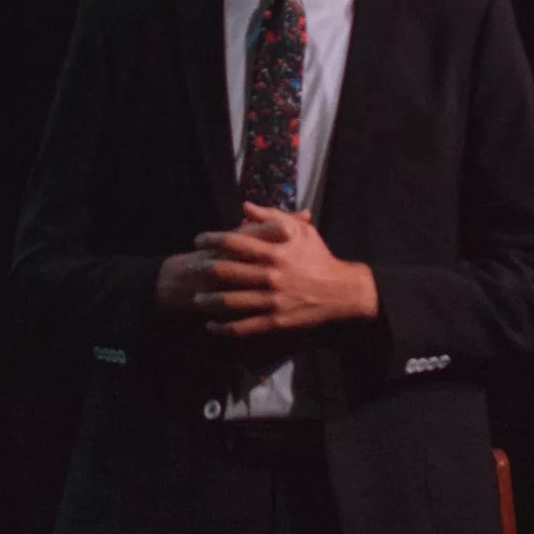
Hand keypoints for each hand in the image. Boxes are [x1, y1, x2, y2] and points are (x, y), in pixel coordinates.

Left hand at [190, 204, 377, 338]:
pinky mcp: (276, 320)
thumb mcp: (300, 231)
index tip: (199, 240)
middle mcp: (270, 275)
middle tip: (191, 269)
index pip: (234, 242)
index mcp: (275, 251)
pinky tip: (212, 325)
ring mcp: (272, 300)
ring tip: (196, 299)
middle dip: (202, 270)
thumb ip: (271, 217)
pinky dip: (225, 328)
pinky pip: (244, 326)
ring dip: (208, 301)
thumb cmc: (319, 256)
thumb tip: (245, 206)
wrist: (342, 291)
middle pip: (225, 271)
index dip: (212, 239)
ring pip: (230, 302)